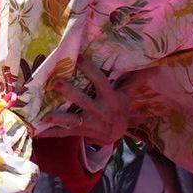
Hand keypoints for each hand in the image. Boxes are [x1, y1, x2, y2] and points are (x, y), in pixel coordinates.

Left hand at [34, 60, 148, 146]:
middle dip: (70, 93)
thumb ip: (135, 78)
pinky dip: (50, 133)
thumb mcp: (128, 94)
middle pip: (84, 102)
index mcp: (111, 99)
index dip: (90, 70)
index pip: (100, 82)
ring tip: (46, 114)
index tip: (78, 58)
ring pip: (73, 120)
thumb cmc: (119, 108)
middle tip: (56, 83)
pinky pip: (64, 133)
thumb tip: (155, 65)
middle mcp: (100, 112)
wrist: (117, 135)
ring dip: (59, 117)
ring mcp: (89, 124)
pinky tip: (37, 131)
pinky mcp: (79, 133)